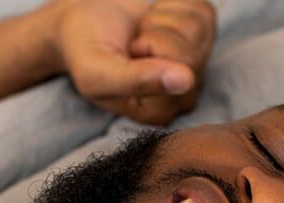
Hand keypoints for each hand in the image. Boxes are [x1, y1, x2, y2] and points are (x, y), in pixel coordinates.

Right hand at [43, 0, 216, 125]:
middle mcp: (182, 93)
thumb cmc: (85, 50)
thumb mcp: (97, 72)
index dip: (151, 48)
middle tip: (134, 42)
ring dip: (162, 18)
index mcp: (158, 111)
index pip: (181, 72)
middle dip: (156, 33)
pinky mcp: (201, 37)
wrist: (81, 19)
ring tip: (141, 32)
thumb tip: (186, 81)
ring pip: (199, 27)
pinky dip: (173, 5)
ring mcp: (196, 65)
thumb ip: (135, 81)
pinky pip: (202, 10)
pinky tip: (153, 22)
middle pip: (192, 52)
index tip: (128, 53)